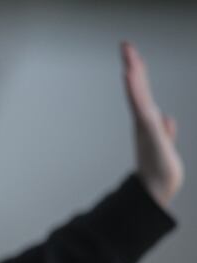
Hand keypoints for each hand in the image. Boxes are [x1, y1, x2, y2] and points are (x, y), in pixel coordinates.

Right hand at [123, 41, 182, 206]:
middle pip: (138, 87)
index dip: (138, 72)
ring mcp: (144, 123)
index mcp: (148, 119)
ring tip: (128, 55)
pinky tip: (129, 77)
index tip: (132, 54)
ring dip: (133, 73)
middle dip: (132, 65)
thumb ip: (165, 130)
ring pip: (138, 93)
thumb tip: (167, 117)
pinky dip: (133, 90)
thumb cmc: (160, 169)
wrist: (157, 188)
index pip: (143, 91)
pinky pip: (140, 105)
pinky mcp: (148, 128)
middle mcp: (144, 118)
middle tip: (125, 44)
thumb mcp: (165, 144)